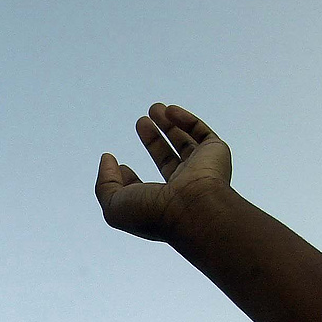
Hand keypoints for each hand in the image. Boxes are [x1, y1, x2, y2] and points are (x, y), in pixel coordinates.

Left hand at [95, 104, 230, 242]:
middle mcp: (182, 188)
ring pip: (185, 143)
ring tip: (154, 108)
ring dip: (170, 125)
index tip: (122, 168)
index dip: (131, 179)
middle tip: (141, 121)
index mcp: (161, 205)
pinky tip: (170, 111)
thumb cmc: (153, 213)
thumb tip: (108, 160)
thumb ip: (105, 183)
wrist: (191, 208)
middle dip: (154, 140)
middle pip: (167, 160)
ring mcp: (200, 170)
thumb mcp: (114, 204)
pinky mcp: (215, 152)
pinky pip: (202, 133)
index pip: (147, 189)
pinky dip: (187, 120)